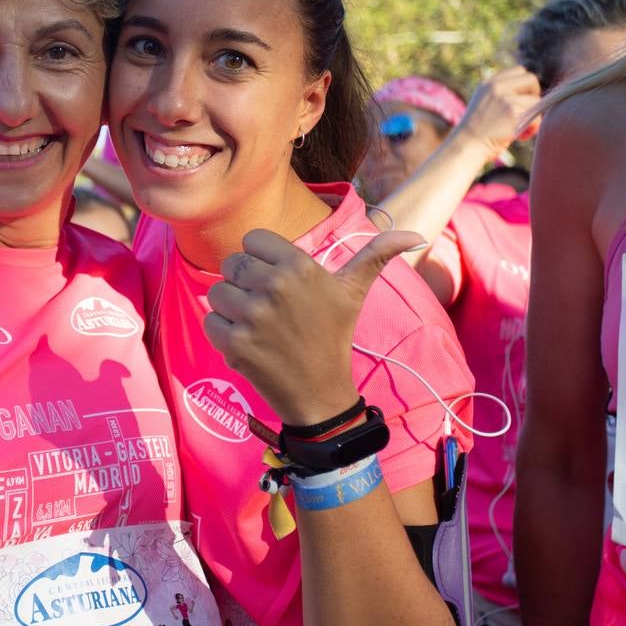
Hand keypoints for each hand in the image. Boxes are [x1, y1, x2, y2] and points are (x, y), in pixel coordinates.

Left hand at [205, 229, 425, 425]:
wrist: (320, 392)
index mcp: (299, 266)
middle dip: (244, 283)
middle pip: (231, 263)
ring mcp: (252, 315)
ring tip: (258, 325)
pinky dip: (223, 333)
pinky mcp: (234, 342)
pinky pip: (210, 320)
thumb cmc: (333, 336)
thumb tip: (416, 233)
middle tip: (267, 307)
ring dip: (232, 309)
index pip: (252, 240)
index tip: (276, 281)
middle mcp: (274, 286)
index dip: (261, 260)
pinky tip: (248, 343)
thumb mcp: (353, 292)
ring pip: (217, 292)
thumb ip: (376, 256)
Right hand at [455, 66, 541, 156]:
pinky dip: (533, 128)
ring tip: (521, 129)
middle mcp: (496, 87)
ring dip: (533, 116)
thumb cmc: (476, 132)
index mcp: (488, 83)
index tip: (522, 100)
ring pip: (536, 100)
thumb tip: (528, 93)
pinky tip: (520, 137)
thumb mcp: (483, 104)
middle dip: (534, 95)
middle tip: (526, 112)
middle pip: (531, 79)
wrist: (466, 147)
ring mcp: (505, 98)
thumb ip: (501, 94)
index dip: (525, 85)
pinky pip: (536, 117)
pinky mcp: (513, 112)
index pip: (519, 71)